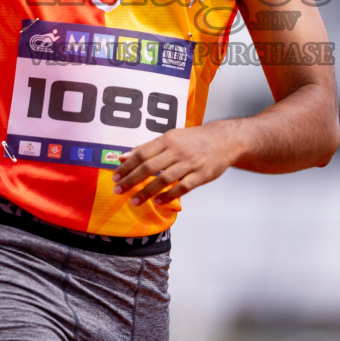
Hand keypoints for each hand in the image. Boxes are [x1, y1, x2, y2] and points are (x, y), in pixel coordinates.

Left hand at [111, 122, 243, 208]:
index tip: (115, 177)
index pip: (142, 154)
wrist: (223, 140)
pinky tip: (158, 202)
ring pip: (164, 179)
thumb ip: (146, 148)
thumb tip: (122, 156)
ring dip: (147, 192)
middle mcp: (177, 151)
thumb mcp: (170, 138)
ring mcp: (190, 163)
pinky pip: (182, 187)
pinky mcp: (201, 175)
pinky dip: (169, 196)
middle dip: (132, 180)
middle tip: (119, 190)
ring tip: (134, 201)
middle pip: (150, 167)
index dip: (127, 166)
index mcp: (168, 140)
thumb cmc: (193, 140)